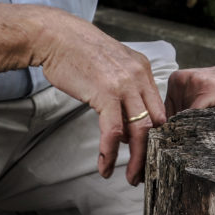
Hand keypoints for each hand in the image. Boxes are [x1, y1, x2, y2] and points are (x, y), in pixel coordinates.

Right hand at [34, 11, 166, 185]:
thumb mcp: (111, 66)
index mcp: (143, 70)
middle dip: (152, 152)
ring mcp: (124, 85)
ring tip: (130, 177)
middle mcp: (139, 76)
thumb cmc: (78, 52)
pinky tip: (105, 166)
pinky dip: (111, 152)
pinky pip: (114, 131)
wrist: (56, 37)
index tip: (150, 153)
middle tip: (145, 172)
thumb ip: (124, 90)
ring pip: (140, 130)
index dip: (157, 135)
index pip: (159, 109)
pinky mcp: (106, 93)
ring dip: (136, 159)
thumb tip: (127, 123)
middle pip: (156, 122)